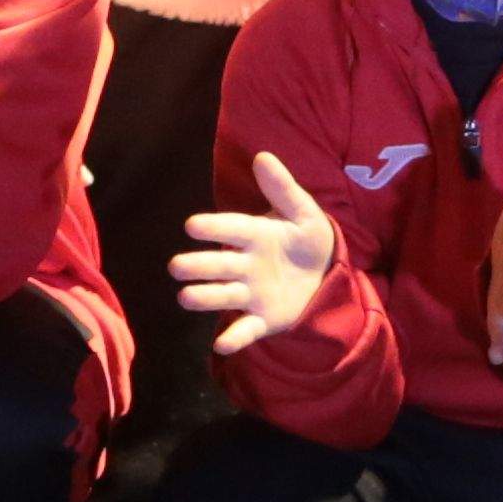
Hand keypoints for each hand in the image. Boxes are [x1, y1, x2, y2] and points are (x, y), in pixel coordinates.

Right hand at [172, 150, 345, 355]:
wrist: (327, 276)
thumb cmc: (307, 240)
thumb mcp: (304, 212)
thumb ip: (283, 189)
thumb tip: (263, 156)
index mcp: (254, 235)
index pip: (231, 229)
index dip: (214, 227)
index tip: (192, 226)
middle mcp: (245, 265)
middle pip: (219, 265)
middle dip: (198, 266)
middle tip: (176, 267)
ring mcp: (252, 293)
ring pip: (224, 295)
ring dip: (206, 297)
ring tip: (186, 298)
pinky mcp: (263, 319)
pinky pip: (246, 328)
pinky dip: (235, 337)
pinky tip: (222, 345)